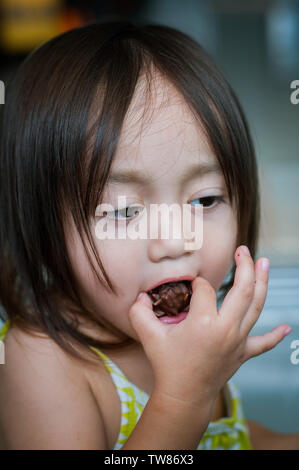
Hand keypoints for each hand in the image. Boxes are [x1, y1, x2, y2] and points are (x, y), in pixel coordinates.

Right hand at [128, 245, 290, 408]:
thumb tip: (141, 296)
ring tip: (265, 263)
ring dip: (262, 282)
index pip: (204, 289)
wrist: (184, 397)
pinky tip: (286, 327)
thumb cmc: (167, 365)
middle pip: (243, 289)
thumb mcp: (149, 336)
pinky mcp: (243, 353)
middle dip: (244, 266)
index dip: (196, 283)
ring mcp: (238, 341)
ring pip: (257, 306)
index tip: (189, 285)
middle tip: (243, 250)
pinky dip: (276, 335)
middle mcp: (226, 329)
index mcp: (204, 322)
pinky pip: (264, 343)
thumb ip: (139, 312)